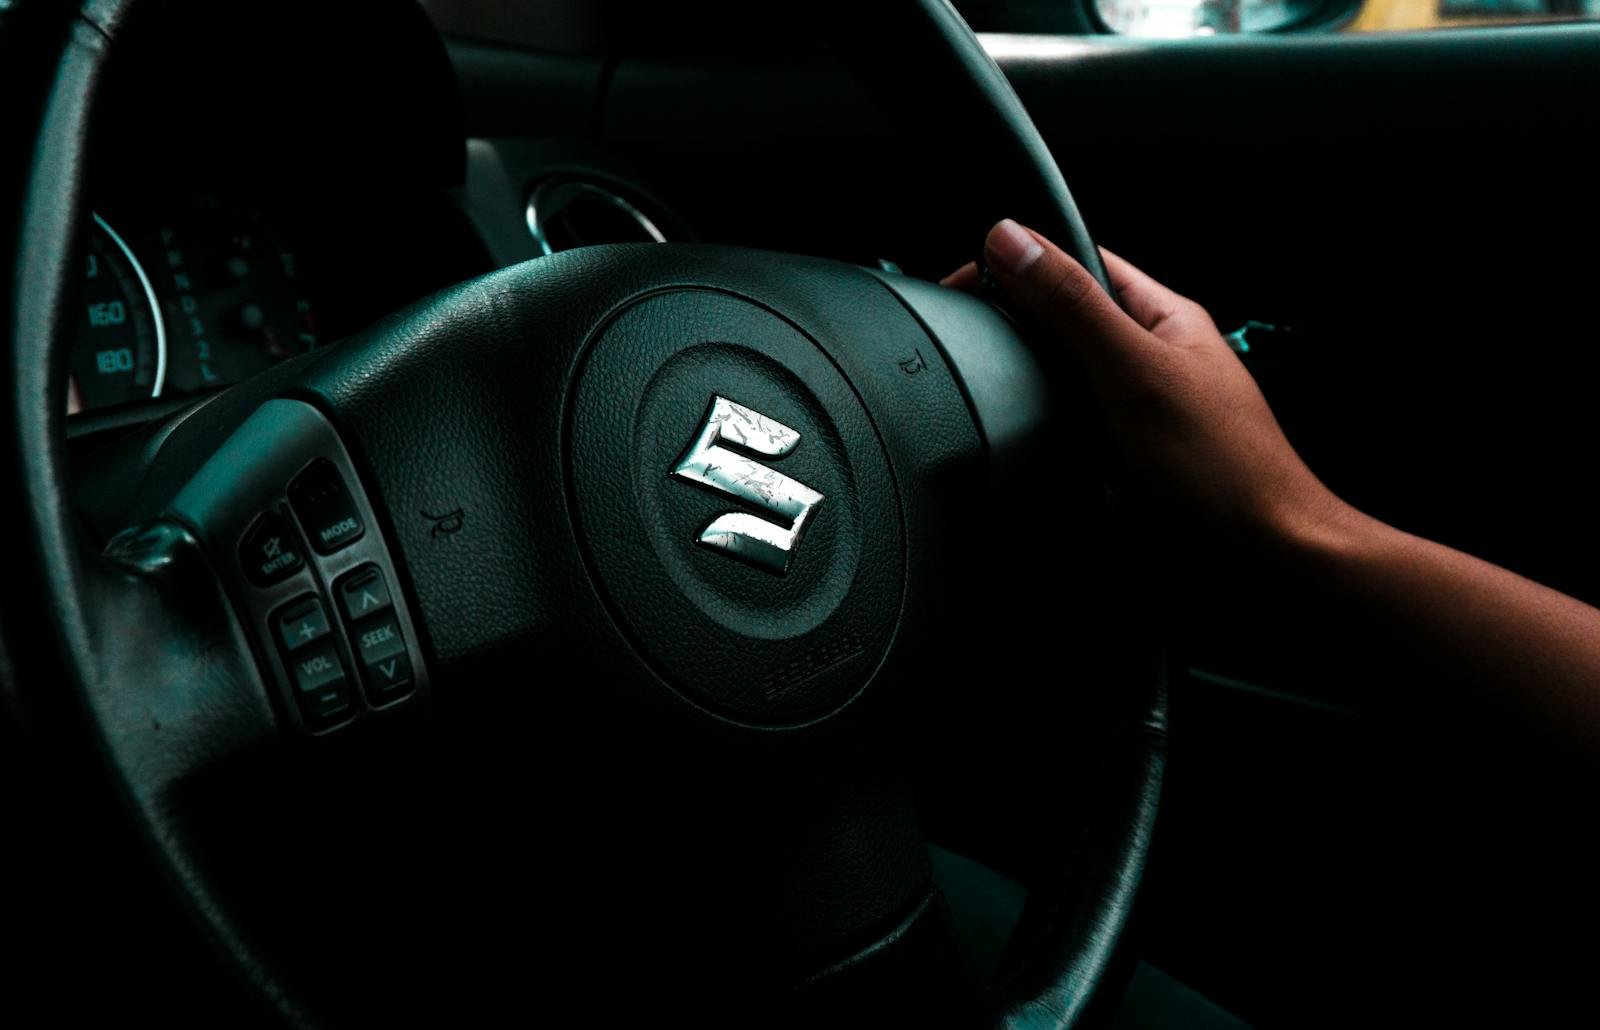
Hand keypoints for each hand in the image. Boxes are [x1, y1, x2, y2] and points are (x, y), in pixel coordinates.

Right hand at [945, 219, 1351, 552]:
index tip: (965, 280)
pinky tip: (1032, 452)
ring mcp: (1134, 411)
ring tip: (1003, 405)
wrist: (1263, 554)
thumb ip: (1073, 305)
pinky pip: (1064, 436)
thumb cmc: (1225, 466)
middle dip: (1017, 334)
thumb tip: (1012, 241)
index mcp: (1160, 316)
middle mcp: (1147, 359)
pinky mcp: (1121, 460)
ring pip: (1057, 384)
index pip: (1078, 262)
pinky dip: (1042, 442)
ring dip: (1028, 397)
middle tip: (974, 348)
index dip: (1021, 261)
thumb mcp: (1136, 370)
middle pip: (1062, 324)